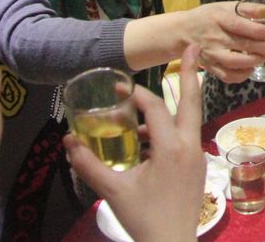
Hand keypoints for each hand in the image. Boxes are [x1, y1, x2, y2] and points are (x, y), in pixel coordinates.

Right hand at [66, 44, 205, 241]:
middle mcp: (190, 145)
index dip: (137, 94)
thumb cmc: (144, 217)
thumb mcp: (112, 191)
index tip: (119, 86)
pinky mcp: (197, 166)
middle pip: (192, 101)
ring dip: (173, 105)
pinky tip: (147, 139)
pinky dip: (170, 129)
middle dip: (191, 72)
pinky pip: (185, 137)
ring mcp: (197, 156)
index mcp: (172, 147)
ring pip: (189, 119)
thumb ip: (89, 164)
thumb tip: (67, 141)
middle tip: (194, 46)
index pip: (156, 108)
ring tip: (144, 106)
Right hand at [185, 2, 264, 83]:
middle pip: (241, 45)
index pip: (239, 25)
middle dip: (264, 49)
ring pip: (234, 63)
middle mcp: (214, 37)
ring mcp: (211, 54)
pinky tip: (251, 68)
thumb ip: (252, 9)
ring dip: (253, 62)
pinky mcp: (210, 67)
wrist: (182, 32)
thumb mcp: (226, 6)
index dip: (257, 30)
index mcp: (219, 18)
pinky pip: (227, 76)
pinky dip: (242, 75)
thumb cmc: (209, 16)